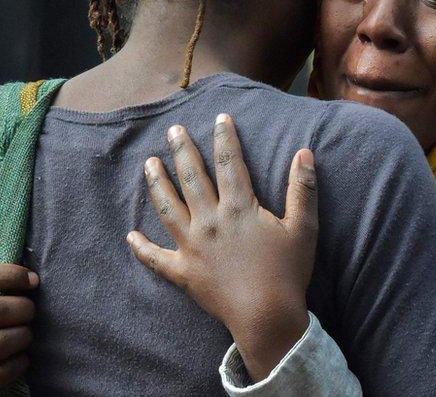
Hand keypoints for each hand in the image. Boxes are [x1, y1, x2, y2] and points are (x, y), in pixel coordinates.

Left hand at [127, 113, 317, 381]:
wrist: (266, 318)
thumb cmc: (288, 273)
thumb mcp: (304, 228)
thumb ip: (302, 189)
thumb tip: (305, 152)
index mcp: (239, 208)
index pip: (230, 163)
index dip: (224, 138)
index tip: (219, 118)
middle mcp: (210, 221)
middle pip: (192, 178)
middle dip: (182, 150)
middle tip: (173, 131)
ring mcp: (192, 247)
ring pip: (168, 208)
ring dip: (157, 184)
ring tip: (148, 164)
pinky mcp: (183, 273)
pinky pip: (156, 258)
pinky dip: (141, 248)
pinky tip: (130, 236)